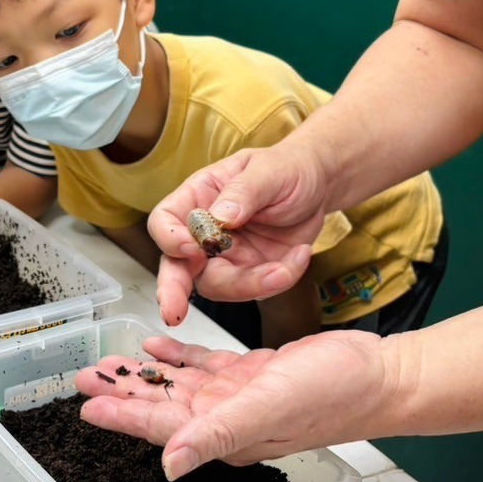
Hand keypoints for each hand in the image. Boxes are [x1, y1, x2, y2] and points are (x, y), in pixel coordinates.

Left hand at [75, 330, 393, 479]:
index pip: (161, 427)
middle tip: (85, 376)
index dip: (122, 416)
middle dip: (121, 393)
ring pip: (178, 387)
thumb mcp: (268, 407)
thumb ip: (217, 435)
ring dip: (143, 376)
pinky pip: (204, 368)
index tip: (86, 407)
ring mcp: (239, 397)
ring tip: (109, 363)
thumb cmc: (334, 393)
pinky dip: (178, 358)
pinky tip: (156, 347)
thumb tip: (169, 465)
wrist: (380, 377)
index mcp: (225, 434)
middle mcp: (226, 419)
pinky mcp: (253, 375)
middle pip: (161, 407)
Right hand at [148, 142, 330, 325]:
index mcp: (198, 198)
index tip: (193, 248)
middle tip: (174, 313)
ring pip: (218, 286)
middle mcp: (205, 232)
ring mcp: (226, 257)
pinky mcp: (251, 273)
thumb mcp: (268, 171)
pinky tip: (299, 254)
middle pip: (177, 266)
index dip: (170, 239)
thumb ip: (243, 192)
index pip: (165, 222)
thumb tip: (220, 216)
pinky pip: (256, 290)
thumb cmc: (286, 168)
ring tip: (285, 266)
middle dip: (174, 291)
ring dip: (251, 284)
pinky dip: (280, 279)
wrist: (317, 186)